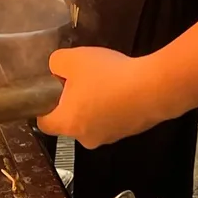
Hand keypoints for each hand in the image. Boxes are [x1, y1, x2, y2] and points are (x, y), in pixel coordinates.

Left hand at [38, 46, 164, 148]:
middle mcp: (86, 138)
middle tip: (82, 79)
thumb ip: (55, 64)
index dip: (43, 106)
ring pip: (93, 120)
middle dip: (72, 102)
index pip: (43, 123)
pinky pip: (113, 119)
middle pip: (70, 121)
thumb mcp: (73, 59)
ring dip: (95, 104)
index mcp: (68, 124)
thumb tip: (56, 70)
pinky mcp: (129, 133)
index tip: (50, 90)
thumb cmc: (108, 75)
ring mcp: (110, 138)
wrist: (153, 88)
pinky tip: (123, 88)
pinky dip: (114, 106)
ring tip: (106, 81)